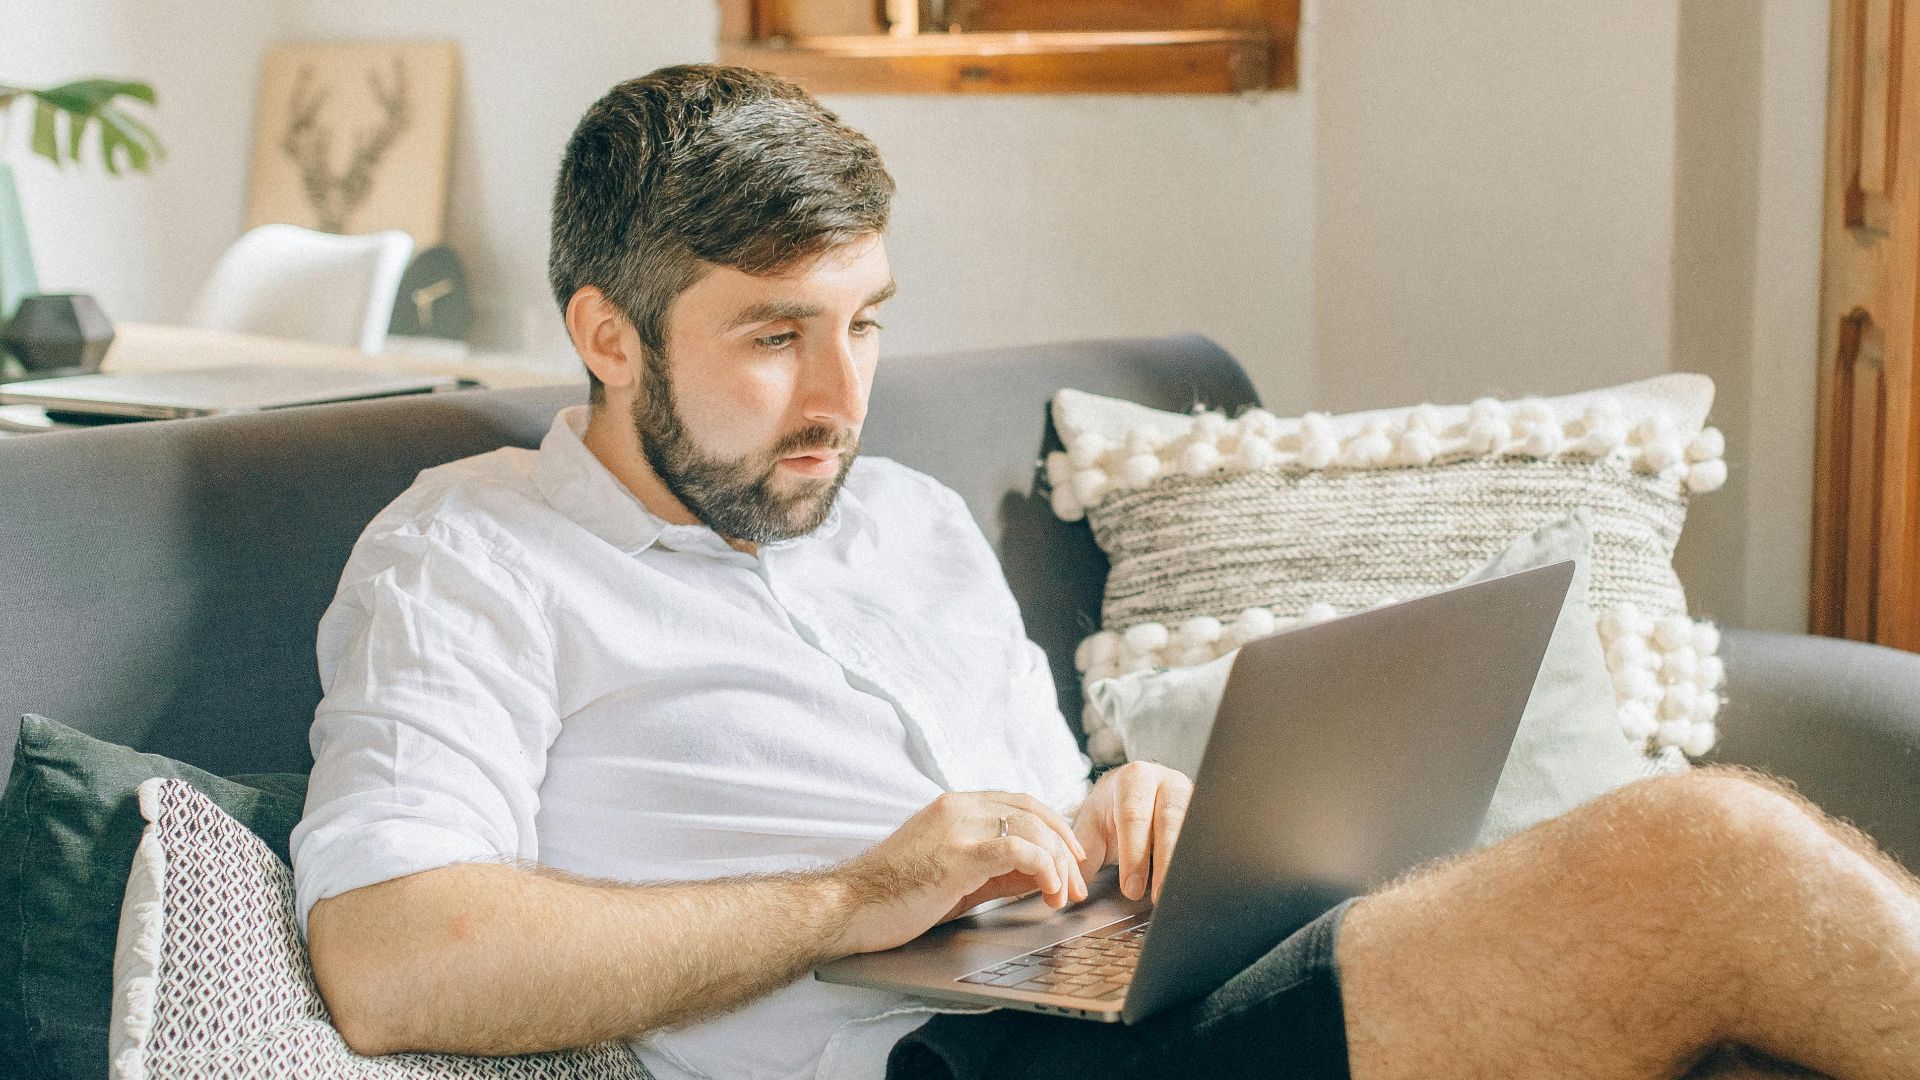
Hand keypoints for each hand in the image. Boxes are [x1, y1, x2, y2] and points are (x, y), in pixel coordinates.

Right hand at [833, 791, 1089, 954]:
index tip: (1072, 858)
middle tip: (1078, 882)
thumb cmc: (893, 896)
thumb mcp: (953, 876)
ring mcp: (957, 827)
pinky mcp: (957, 855)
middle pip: (1033, 811)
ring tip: (1064, 894)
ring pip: (1031, 827)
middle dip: (1065, 847)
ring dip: (1059, 863)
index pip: (1021, 802)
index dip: (1055, 827)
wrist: (847, 908)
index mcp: (954, 806)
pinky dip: (1043, 868)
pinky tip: (1049, 890)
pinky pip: (1017, 849)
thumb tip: (1039, 875)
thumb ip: (995, 869)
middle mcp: (958, 807)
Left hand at [1071, 761, 1193, 902]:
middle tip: (1158, 896)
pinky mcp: (1205, 810)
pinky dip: (1199, 859)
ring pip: (1192, 828)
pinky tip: (1193, 882)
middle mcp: (1167, 781)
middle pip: (1170, 819)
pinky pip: (1205, 835)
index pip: (1134, 816)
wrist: (1136, 787)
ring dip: (1185, 863)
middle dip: (1164, 861)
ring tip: (1177, 893)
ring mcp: (1191, 794)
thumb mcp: (1092, 828)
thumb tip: (1074, 894)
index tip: (1131, 889)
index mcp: (1134, 779)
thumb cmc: (1113, 809)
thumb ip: (1083, 858)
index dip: (1133, 855)